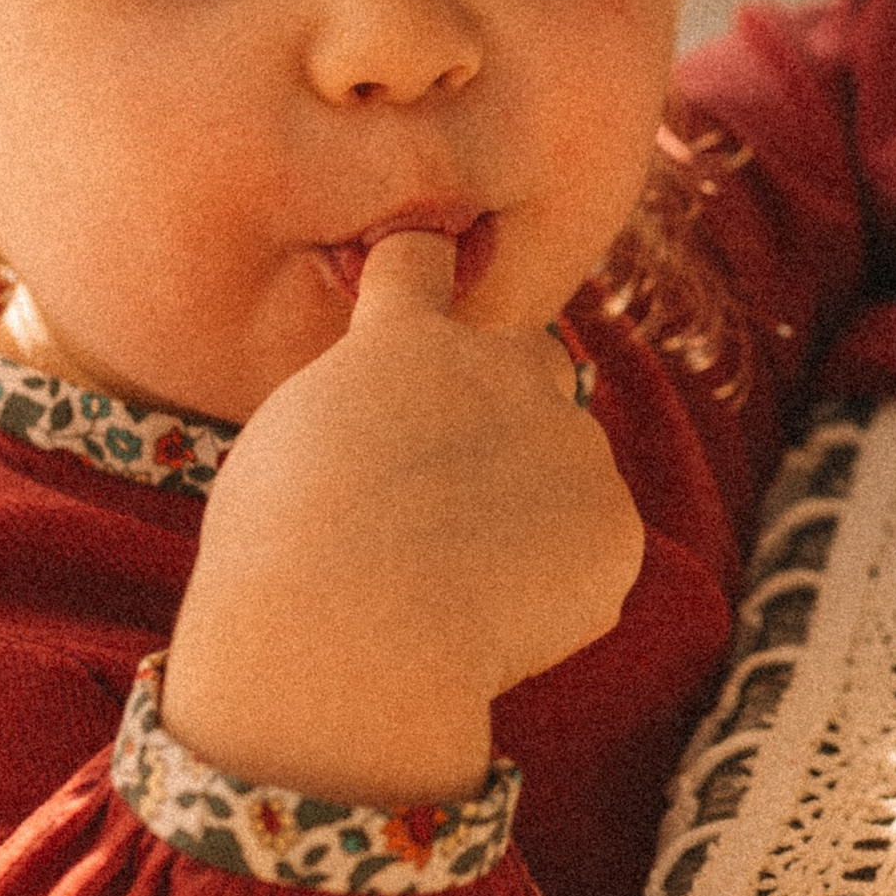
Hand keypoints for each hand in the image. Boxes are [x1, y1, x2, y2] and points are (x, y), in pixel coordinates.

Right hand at [164, 234, 645, 805]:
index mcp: (402, 342)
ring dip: (529, 509)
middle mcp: (501, 370)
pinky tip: (493, 624)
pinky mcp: (616, 524)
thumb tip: (390, 457)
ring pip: (565, 467)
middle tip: (453, 487)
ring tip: (456, 583)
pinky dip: (557, 589)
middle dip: (507, 403)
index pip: (422, 261)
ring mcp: (570, 443)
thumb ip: (353, 427)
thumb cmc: (279, 558)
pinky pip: (591, 552)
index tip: (418, 289)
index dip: (421, 279)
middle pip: (531, 356)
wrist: (351, 635)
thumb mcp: (282, 456)